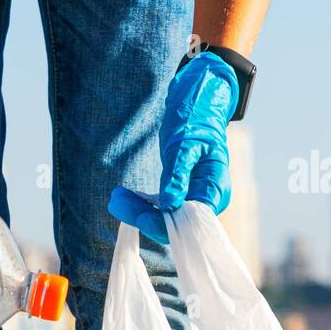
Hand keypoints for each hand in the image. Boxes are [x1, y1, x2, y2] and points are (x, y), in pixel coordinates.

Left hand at [108, 51, 238, 242]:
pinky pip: (159, 206)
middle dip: (142, 215)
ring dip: (137, 210)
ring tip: (115, 197)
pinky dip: (141, 203)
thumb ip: (178, 175)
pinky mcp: (180, 194)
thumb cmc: (196, 120)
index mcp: (215, 189)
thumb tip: (170, 204)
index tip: (138, 216)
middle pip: (173, 222)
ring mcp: (193, 198)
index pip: (190, 221)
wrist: (199, 106)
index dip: (164, 223)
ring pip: (162, 216)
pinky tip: (123, 196)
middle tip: (115, 201)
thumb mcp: (185, 145)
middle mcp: (206, 199)